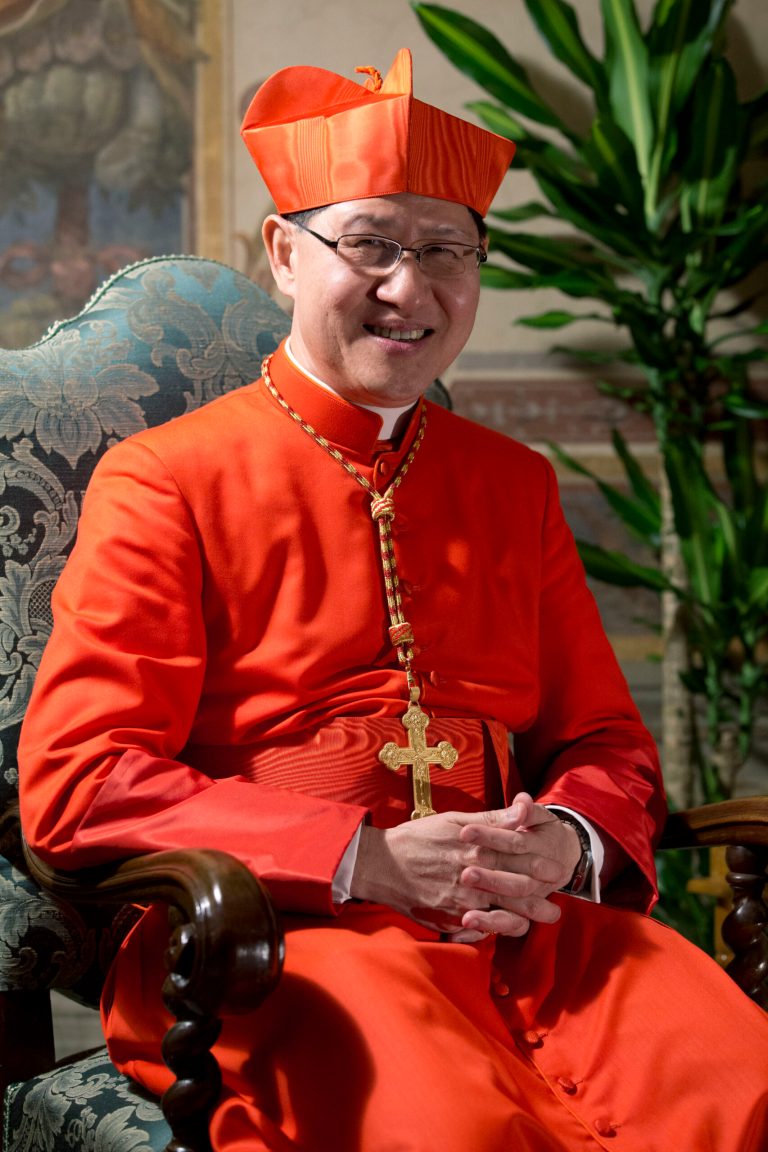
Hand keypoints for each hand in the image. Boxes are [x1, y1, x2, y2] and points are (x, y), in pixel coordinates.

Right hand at [349, 792, 581, 941]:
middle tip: (558, 904)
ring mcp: (461, 901)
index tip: (557, 869)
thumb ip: (491, 820)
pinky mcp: (449, 918)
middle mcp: (472, 876)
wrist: (382, 864)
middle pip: (516, 889)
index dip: (540, 864)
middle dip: (540, 897)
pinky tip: (507, 927)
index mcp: (476, 849)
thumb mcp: (454, 820)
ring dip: (526, 917)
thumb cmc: (419, 838)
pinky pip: (478, 928)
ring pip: (503, 913)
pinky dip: (495, 928)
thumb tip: (522, 810)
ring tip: (543, 918)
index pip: (517, 856)